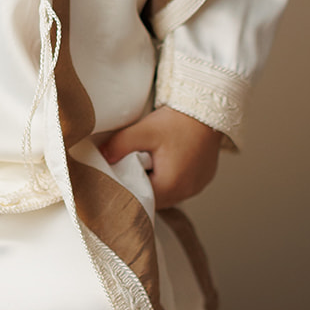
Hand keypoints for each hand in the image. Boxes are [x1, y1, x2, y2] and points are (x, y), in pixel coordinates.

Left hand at [100, 106, 221, 208]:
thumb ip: (120, 145)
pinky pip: (182, 187)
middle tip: (134, 167)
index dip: (129, 188)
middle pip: (156, 199)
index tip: (121, 175)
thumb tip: (102, 157)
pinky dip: (172, 179)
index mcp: (170, 185)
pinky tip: (167, 162)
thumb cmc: (177, 121)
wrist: (207, 110)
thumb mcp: (144, 130)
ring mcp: (197, 187)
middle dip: (143, 187)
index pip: (141, 199)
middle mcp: (186, 191)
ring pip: (169, 195)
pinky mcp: (203, 179)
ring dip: (158, 184)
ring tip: (151, 163)